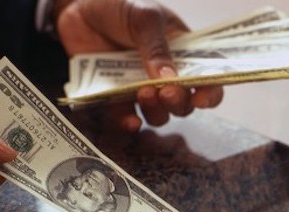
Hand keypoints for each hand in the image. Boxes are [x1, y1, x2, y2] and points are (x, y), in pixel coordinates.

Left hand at [55, 0, 223, 131]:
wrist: (79, 7)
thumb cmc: (120, 6)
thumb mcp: (145, 17)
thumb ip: (157, 47)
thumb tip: (169, 78)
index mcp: (182, 53)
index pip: (206, 79)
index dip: (209, 92)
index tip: (201, 97)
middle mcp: (166, 75)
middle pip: (184, 103)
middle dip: (179, 103)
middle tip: (166, 92)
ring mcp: (141, 88)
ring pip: (159, 114)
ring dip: (156, 111)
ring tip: (143, 93)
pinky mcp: (116, 97)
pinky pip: (127, 118)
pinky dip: (130, 123)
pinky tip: (130, 121)